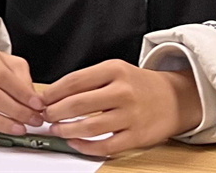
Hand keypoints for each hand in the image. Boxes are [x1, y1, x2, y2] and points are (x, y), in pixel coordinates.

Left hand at [40, 59, 202, 155]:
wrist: (174, 98)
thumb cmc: (138, 84)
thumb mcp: (114, 70)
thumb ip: (88, 80)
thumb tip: (55, 94)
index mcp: (114, 70)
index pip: (74, 81)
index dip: (53, 92)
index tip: (41, 99)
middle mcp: (122, 91)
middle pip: (79, 104)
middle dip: (55, 111)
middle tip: (45, 116)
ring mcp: (130, 115)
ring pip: (90, 126)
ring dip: (66, 130)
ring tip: (56, 129)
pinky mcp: (137, 136)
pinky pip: (106, 145)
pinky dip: (86, 146)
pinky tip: (75, 142)